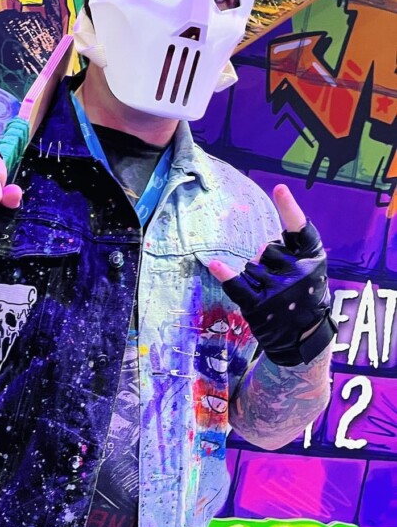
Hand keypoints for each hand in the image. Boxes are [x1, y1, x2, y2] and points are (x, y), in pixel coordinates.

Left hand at [206, 185, 335, 365]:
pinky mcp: (259, 306)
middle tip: (281, 282)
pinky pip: (237, 284)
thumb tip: (261, 246)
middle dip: (267, 260)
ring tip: (272, 295)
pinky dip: (224, 274)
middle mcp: (298, 272)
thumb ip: (294, 253)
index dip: (290, 208)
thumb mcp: (313, 271)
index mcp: (313, 259)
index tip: (280, 188)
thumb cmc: (307, 297)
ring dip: (255, 276)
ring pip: (251, 265)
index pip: (301, 229)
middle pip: (266, 248)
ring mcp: (278, 290)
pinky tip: (213, 264)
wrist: (305, 338)